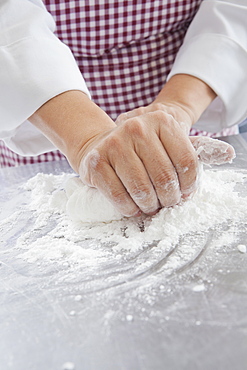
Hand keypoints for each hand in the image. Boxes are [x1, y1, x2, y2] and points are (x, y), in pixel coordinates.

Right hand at [79, 102, 234, 216]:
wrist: (100, 144)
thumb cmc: (141, 149)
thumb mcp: (169, 142)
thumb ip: (197, 149)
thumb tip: (228, 153)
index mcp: (161, 121)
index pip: (187, 161)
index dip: (189, 186)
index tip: (184, 194)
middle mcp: (137, 128)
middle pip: (165, 179)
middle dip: (169, 199)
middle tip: (165, 202)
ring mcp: (114, 144)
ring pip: (143, 190)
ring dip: (150, 206)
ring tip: (150, 205)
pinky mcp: (97, 163)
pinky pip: (120, 197)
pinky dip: (130, 209)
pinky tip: (133, 206)